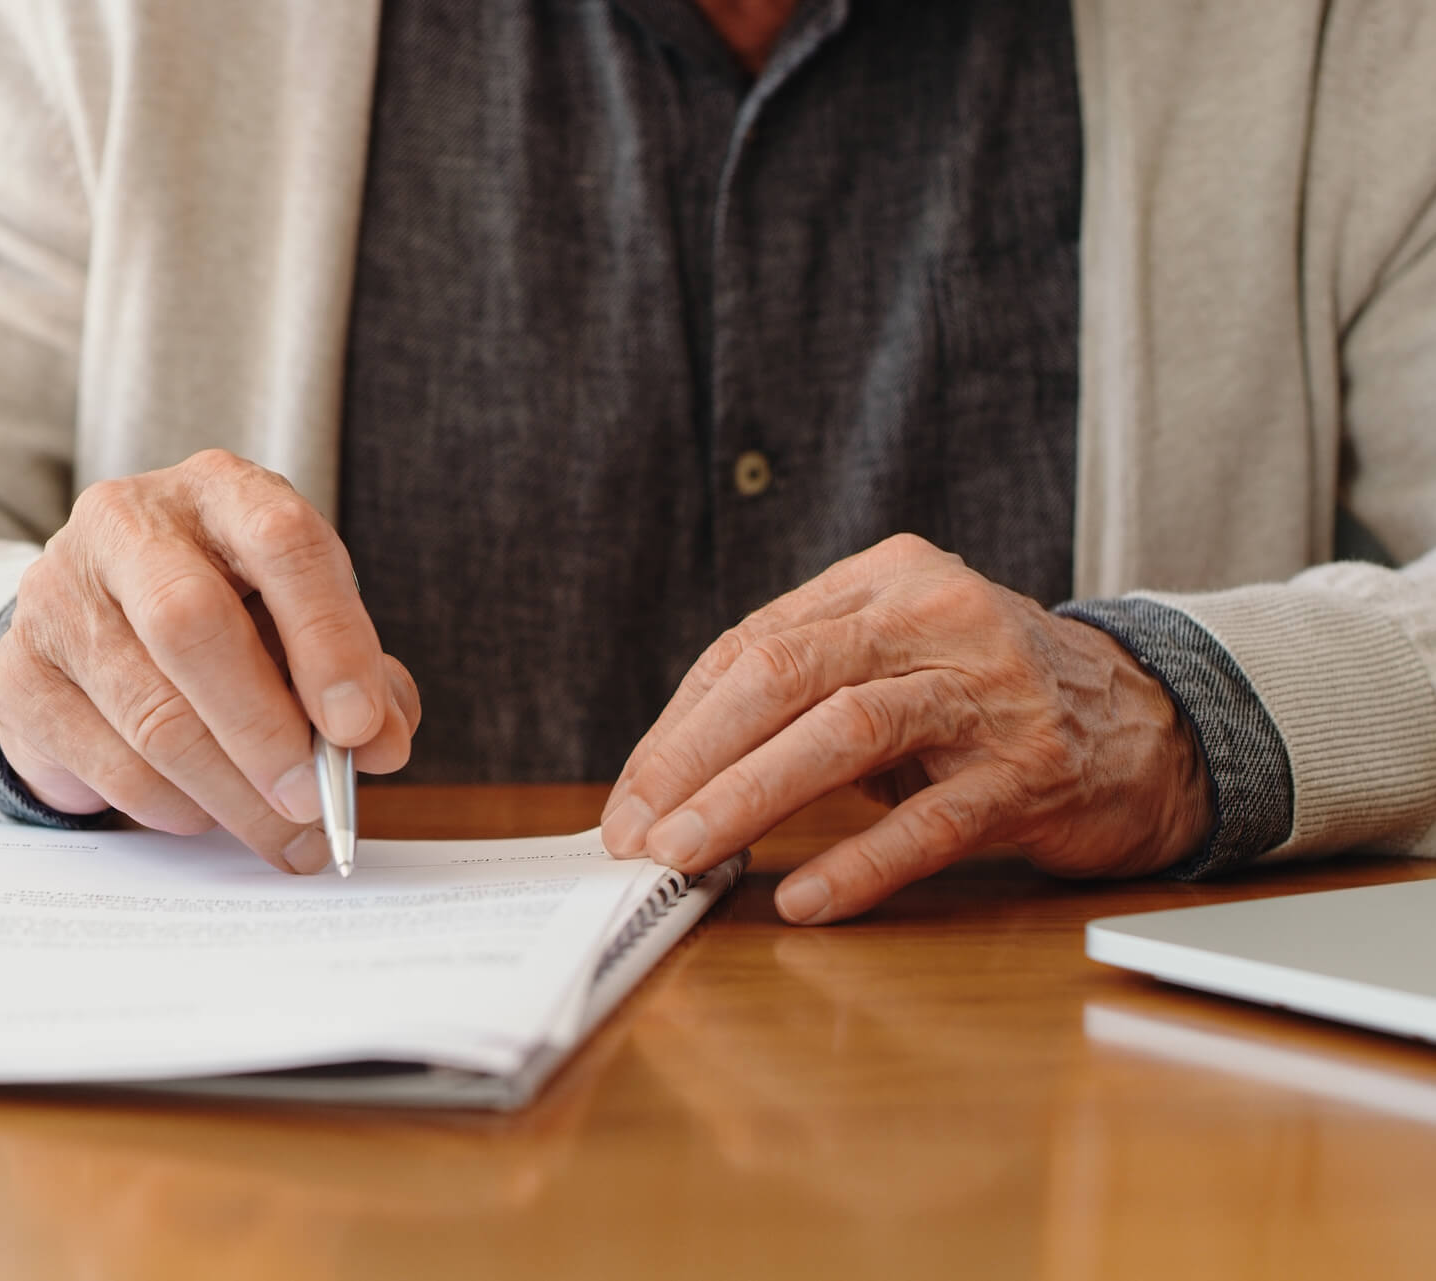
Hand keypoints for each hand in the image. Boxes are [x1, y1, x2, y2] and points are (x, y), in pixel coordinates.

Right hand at [0, 450, 418, 872]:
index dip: (328, 638)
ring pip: (151, 715)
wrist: (92, 627)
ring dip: (232, 794)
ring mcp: (58, 596)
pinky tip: (209, 813)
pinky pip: (111, 763)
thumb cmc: (227, 621)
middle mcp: (127, 524)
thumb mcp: (303, 628)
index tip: (360, 729)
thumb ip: (361, 678)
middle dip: (264, 730)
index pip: (281, 541)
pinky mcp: (22, 675)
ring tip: (284, 835)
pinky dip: (177, 806)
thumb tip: (381, 743)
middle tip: (313, 802)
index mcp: (220, 490)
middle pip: (190, 623)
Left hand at [600, 534, 1210, 923]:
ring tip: (688, 857)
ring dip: (748, 799)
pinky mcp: (1036, 771)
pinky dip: (859, 862)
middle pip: (781, 675)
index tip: (631, 799)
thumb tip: (672, 780)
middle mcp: (937, 615)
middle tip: (637, 833)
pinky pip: (931, 820)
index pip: (751, 646)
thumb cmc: (992, 699)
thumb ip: (801, 693)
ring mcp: (991, 692)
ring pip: (843, 733)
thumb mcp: (896, 662)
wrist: (1158, 725)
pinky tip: (804, 898)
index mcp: (887, 577)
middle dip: (692, 759)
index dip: (678, 728)